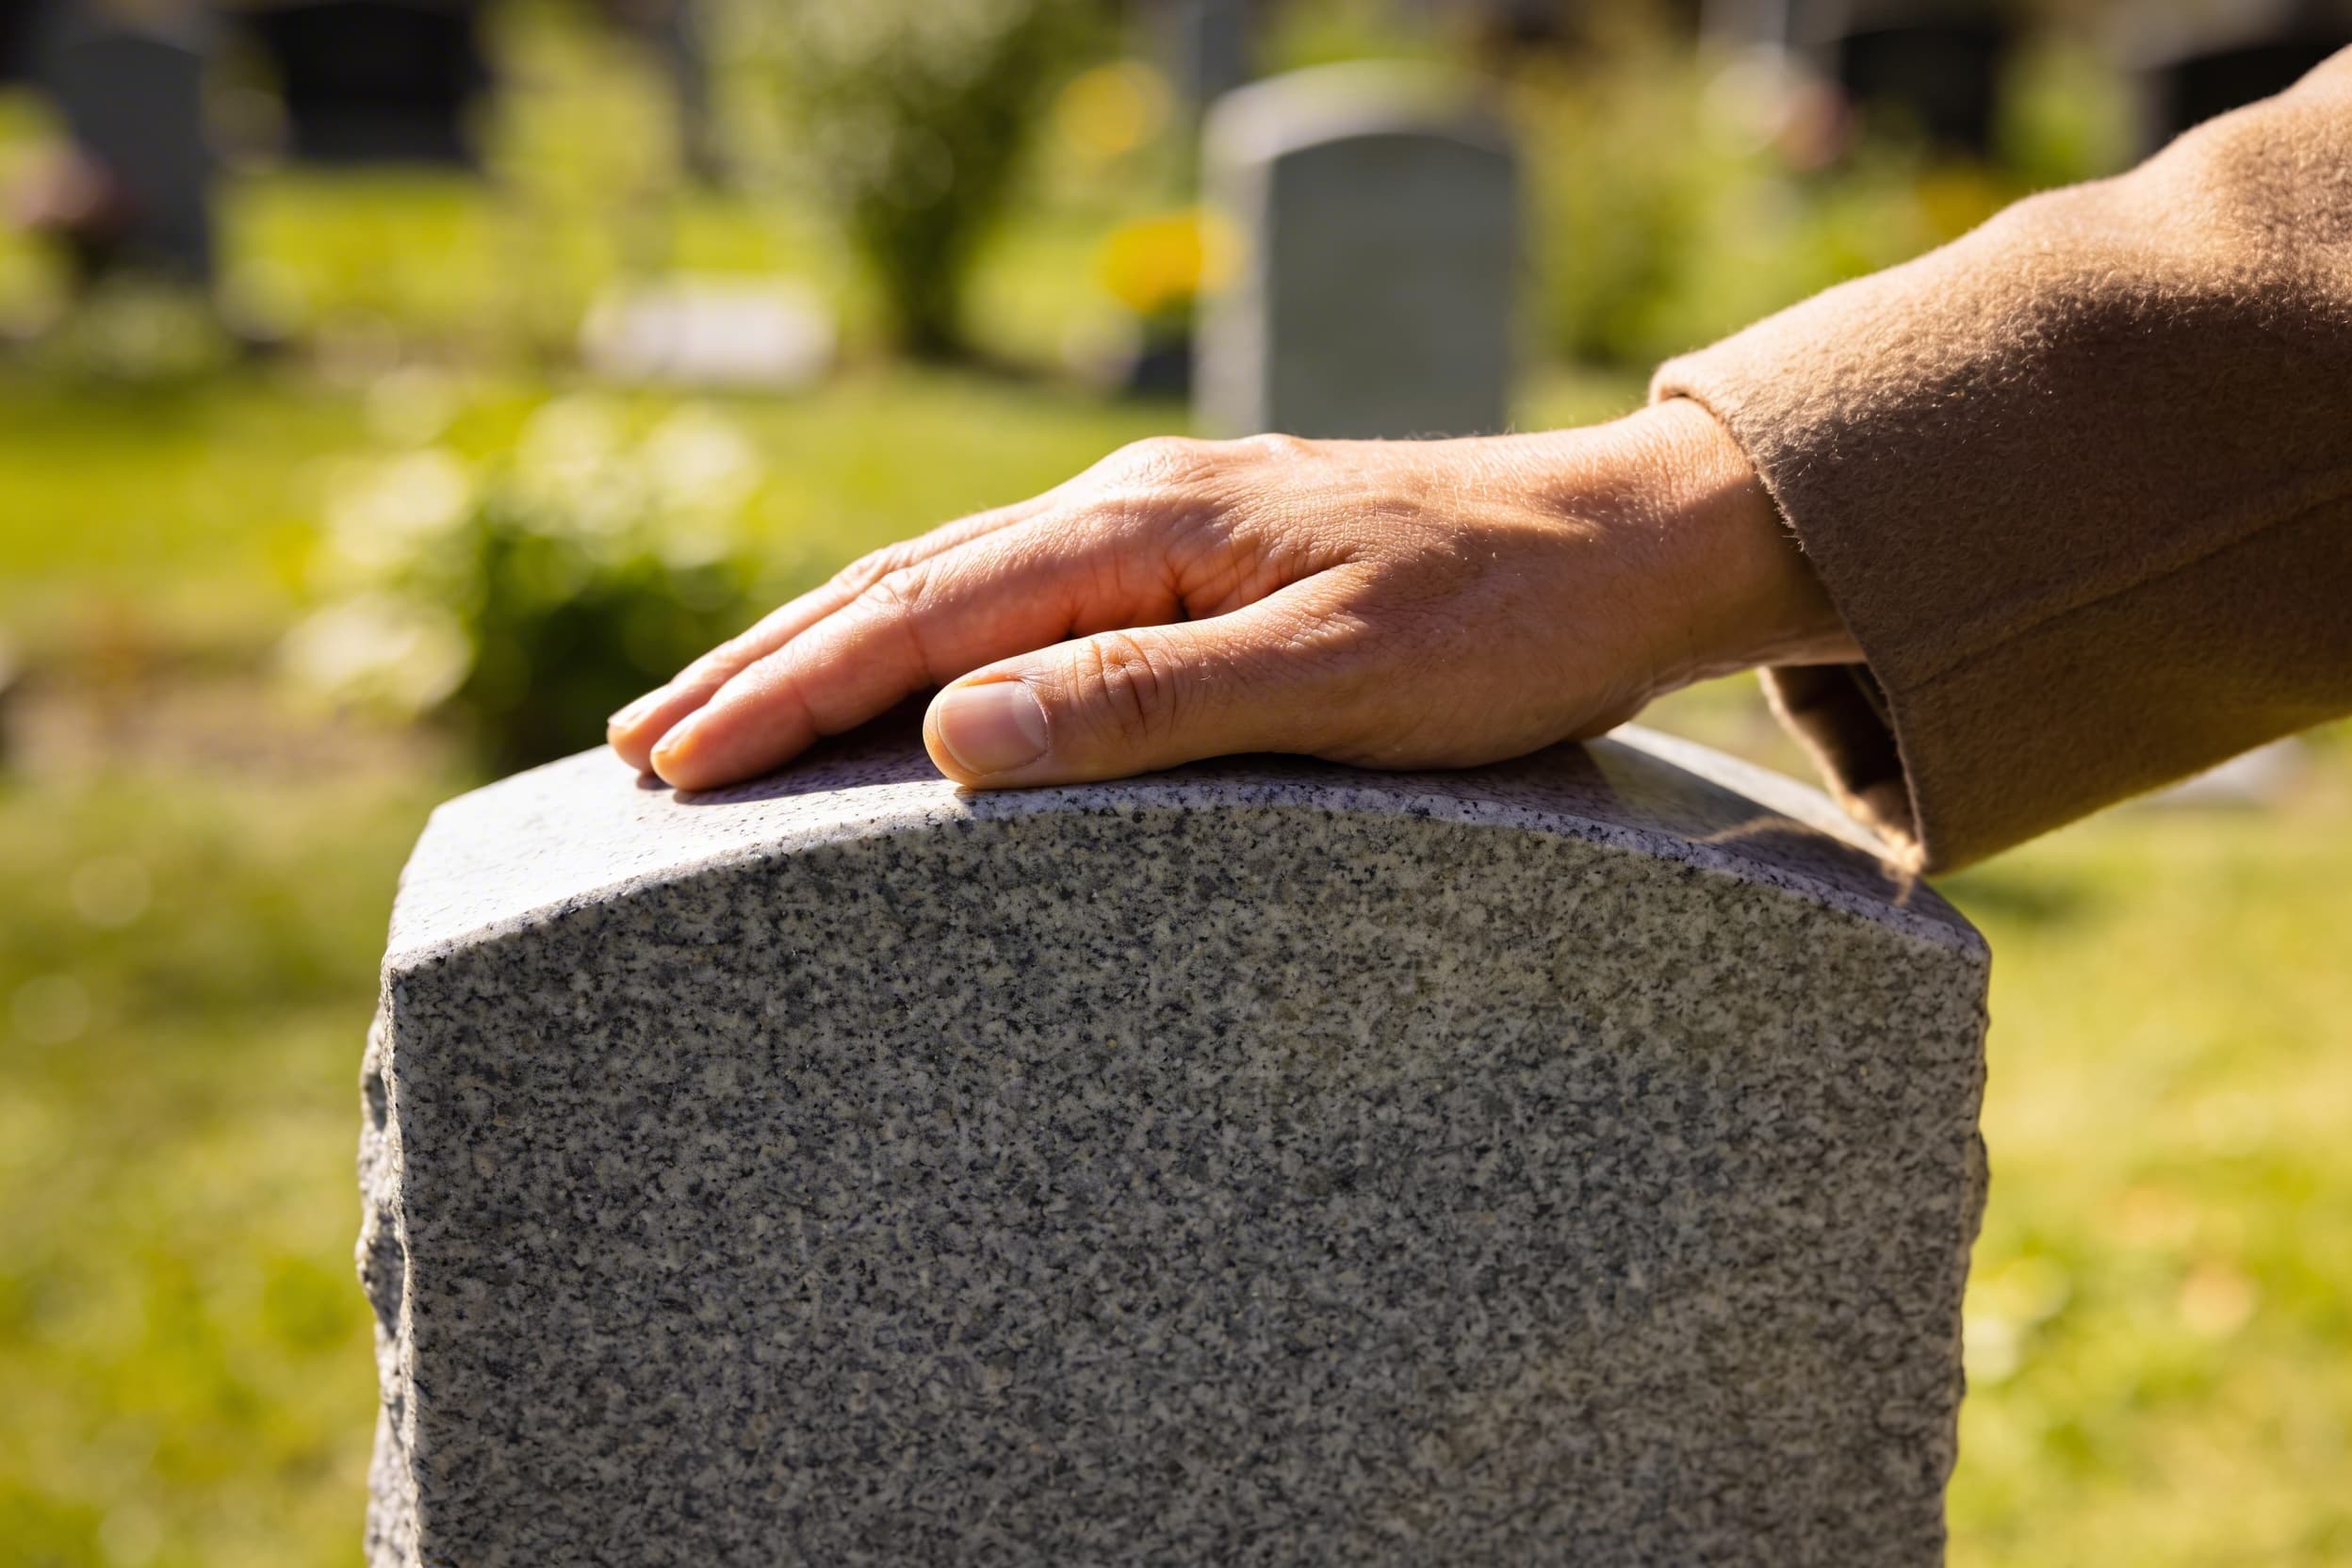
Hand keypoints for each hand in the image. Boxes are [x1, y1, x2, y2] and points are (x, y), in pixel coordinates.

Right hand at [606, 399, 1857, 790]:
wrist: (1631, 539)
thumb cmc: (1508, 622)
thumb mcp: (1340, 677)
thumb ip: (1149, 701)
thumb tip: (950, 735)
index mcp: (1145, 526)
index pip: (920, 615)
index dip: (785, 694)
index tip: (672, 769)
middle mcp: (1130, 507)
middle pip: (901, 584)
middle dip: (759, 668)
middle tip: (637, 751)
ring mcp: (1159, 523)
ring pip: (947, 581)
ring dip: (819, 647)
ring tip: (714, 711)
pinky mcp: (1195, 553)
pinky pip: (1014, 592)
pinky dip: (916, 640)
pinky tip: (893, 679)